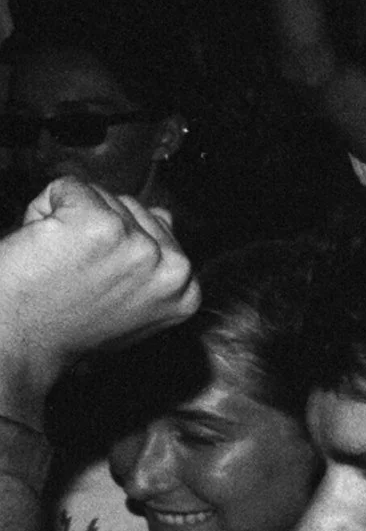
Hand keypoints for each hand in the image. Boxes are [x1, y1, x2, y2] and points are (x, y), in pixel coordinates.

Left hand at [0, 181, 197, 400]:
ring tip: (59, 262)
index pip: (160, 229)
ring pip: (101, 195)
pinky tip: (43, 247)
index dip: (118, 246)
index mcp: (184, 290)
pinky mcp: (99, 225)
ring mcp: (137, 245)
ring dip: (70, 221)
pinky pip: (67, 187)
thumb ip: (151, 263)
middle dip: (97, 228)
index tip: (99, 277)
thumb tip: (163, 215)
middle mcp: (172, 268)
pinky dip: (43, 209)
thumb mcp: (128, 305)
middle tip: (76, 273)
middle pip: (133, 207)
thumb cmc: (61, 328)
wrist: (16, 343)